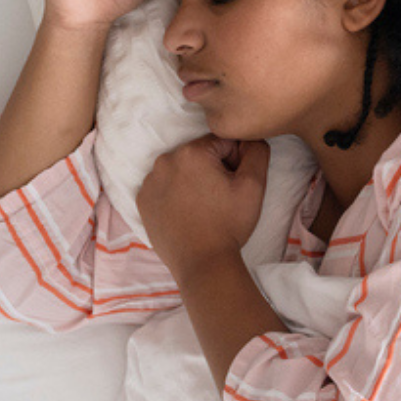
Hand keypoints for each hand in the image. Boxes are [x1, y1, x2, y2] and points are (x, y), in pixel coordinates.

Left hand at [137, 135, 269, 277]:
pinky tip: (188, 213)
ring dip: (195, 180)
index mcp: (191, 152)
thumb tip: (250, 138)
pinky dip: (177, 194)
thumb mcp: (254, 185)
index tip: (235, 185)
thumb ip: (257, 150)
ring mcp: (149, 181)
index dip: (236, 162)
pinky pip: (164, 186)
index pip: (223, 142)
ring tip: (205, 207)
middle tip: (221, 198)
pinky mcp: (142, 200)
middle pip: (200, 154)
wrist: (202, 263)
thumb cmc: (229, 224)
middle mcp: (164, 161)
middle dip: (213, 169)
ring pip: (181, 169)